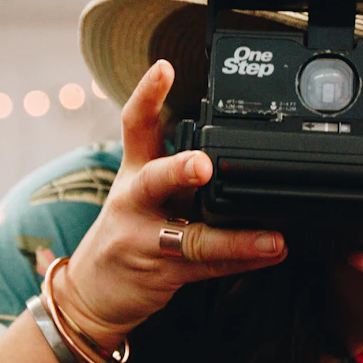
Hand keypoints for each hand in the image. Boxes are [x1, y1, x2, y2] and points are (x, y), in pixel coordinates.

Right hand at [54, 60, 286, 345]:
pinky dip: (244, 259)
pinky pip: (209, 267)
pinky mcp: (162, 274)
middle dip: (178, 169)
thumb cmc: (128, 232)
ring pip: (191, 237)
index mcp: (134, 171)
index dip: (147, 94)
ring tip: (271, 237)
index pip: (136, 125)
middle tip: (203, 164)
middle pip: (154, 180)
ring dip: (233, 238)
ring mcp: (146, 241)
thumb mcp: (144, 192)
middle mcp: (136, 202)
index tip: (164, 68)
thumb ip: (179, 168)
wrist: (91, 294)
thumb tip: (232, 146)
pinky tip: (272, 252)